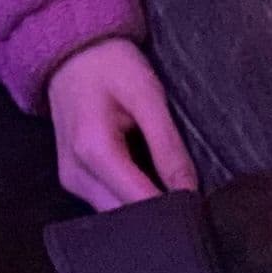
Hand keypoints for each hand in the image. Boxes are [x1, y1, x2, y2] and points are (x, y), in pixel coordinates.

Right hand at [46, 39, 199, 211]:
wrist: (72, 54)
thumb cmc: (110, 65)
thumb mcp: (147, 96)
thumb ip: (168, 146)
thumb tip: (189, 192)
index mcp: (92, 150)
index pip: (139, 202)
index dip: (172, 210)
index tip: (200, 209)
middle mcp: (75, 175)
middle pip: (124, 217)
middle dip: (159, 216)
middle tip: (191, 201)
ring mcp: (71, 182)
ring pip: (115, 217)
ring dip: (145, 211)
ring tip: (172, 192)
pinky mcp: (74, 182)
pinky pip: (107, 205)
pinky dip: (130, 201)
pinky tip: (150, 185)